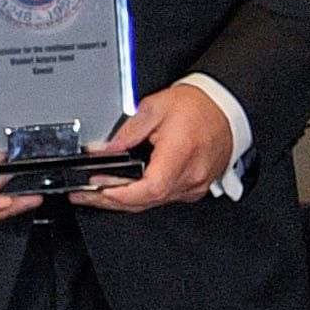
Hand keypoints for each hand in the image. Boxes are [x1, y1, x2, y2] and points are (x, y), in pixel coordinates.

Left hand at [74, 78, 235, 214]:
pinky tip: (125, 191)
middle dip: (110, 200)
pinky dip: (141, 198)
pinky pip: (164, 199)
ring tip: (97, 192)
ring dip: (123, 201)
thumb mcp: (155, 107)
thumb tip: (102, 150)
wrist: (225, 108)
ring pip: (153, 203)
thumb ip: (126, 131)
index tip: (98, 187)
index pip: (151, 188)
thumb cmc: (197, 107)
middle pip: (147, 200)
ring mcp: (195, 185)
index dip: (121, 193)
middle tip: (84, 193)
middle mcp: (191, 174)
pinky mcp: (195, 188)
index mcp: (181, 153)